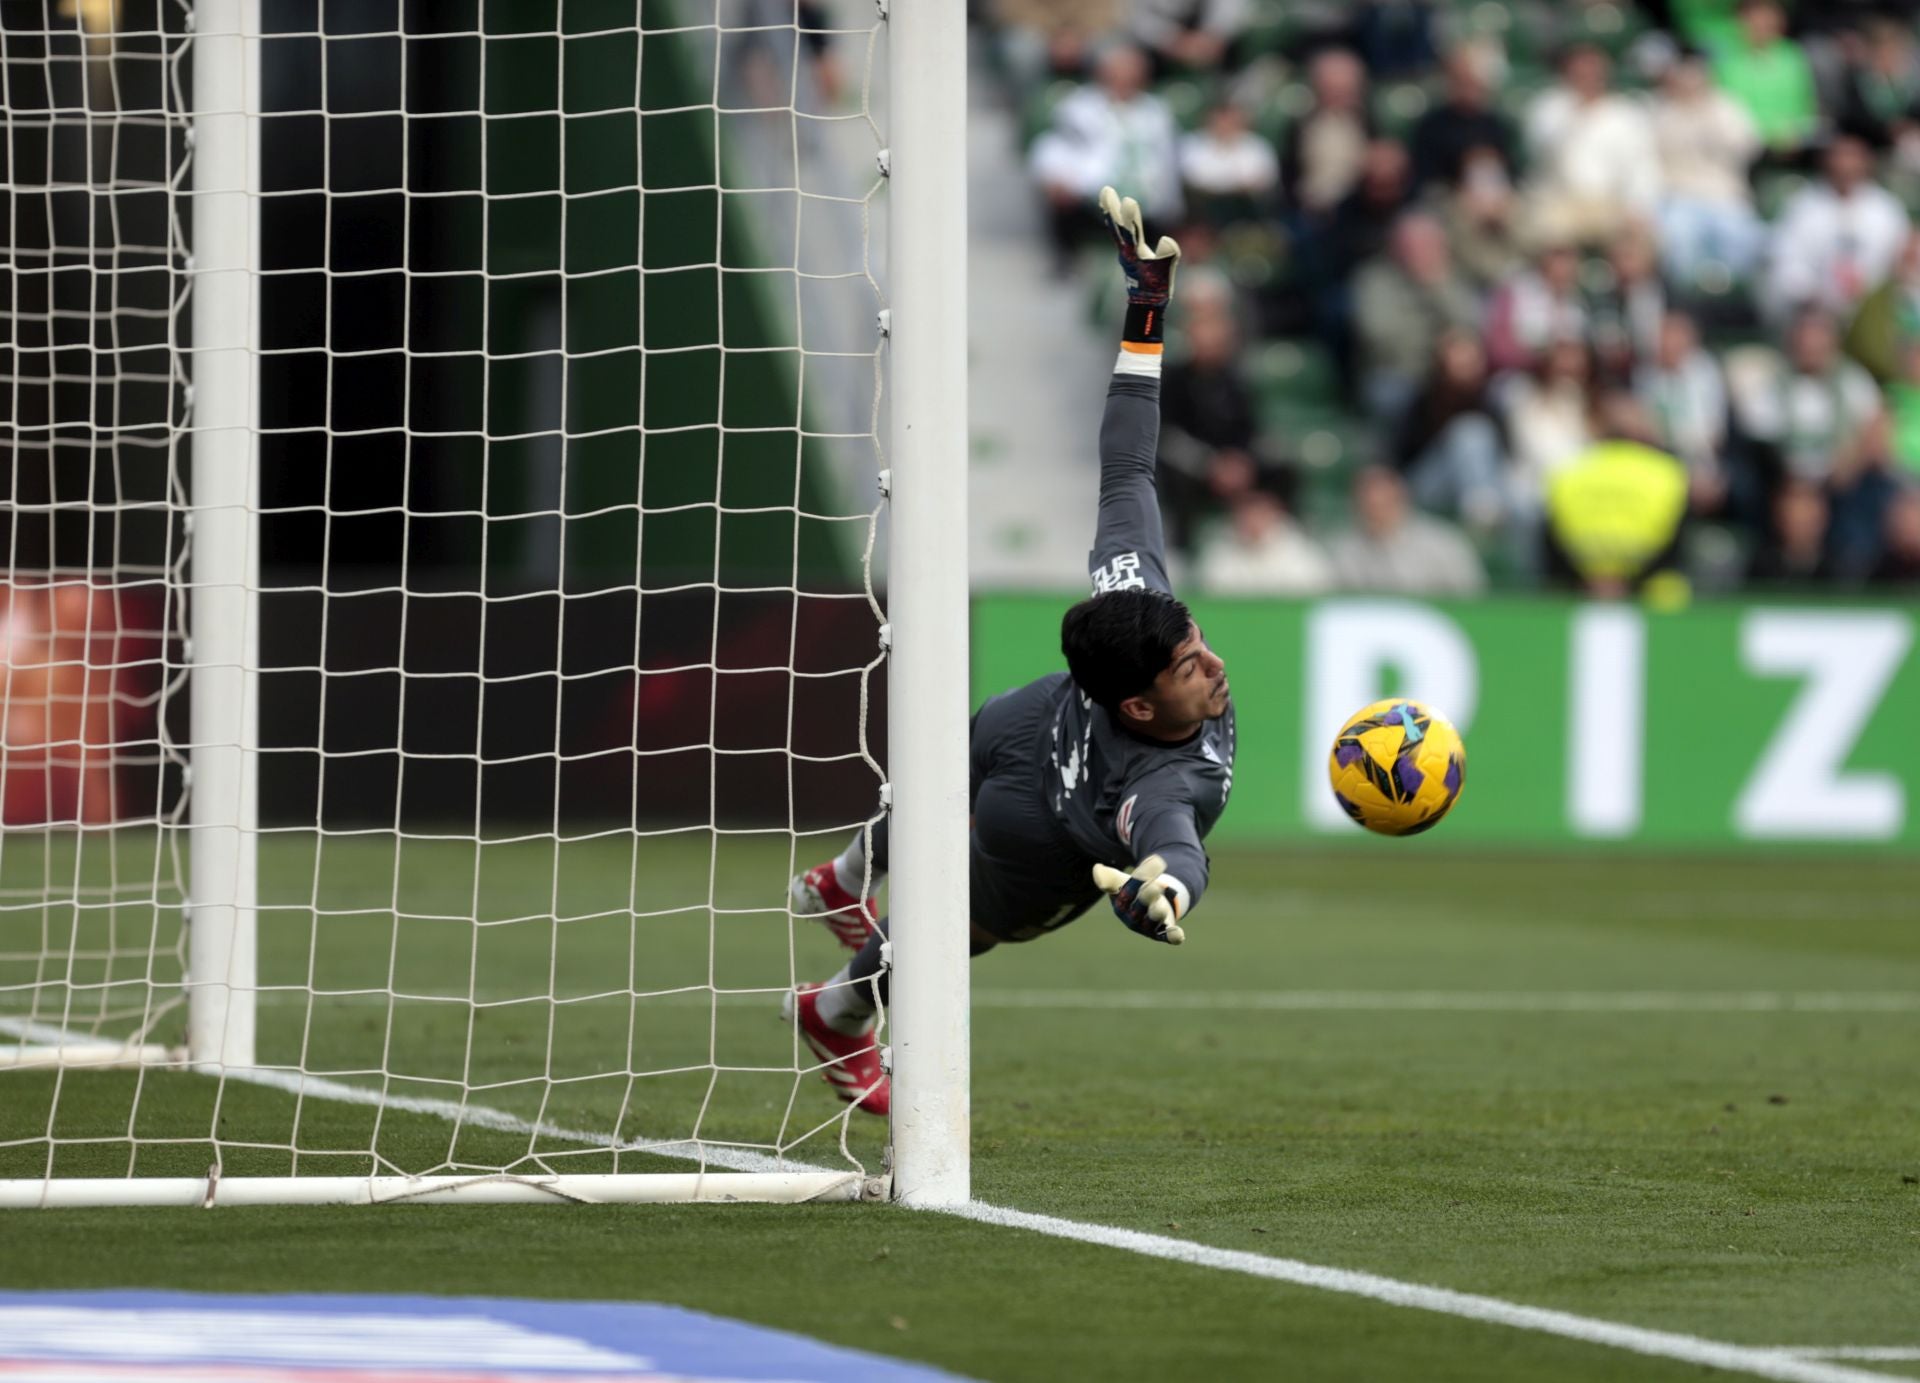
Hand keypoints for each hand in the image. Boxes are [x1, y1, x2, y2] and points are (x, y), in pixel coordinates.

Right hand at [1092, 853, 1186, 944]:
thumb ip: (1110, 877)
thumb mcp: (1120, 883)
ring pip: (1153, 920)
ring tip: (1162, 907)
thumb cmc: (1132, 892)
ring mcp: (1149, 926)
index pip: (1127, 892)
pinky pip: (1168, 937)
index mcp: (1121, 905)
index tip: (1156, 860)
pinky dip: (1172, 937)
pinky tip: (1178, 935)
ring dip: (1157, 914)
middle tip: (1155, 886)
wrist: (1150, 903)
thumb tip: (1097, 869)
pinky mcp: (1164, 932)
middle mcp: (1133, 918)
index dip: (1140, 878)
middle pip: (1139, 908)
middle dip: (1147, 897)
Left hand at [1098, 186, 1180, 306]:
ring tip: (1105, 193)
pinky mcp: (1125, 252)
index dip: (1130, 217)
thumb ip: (1168, 256)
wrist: (1146, 303)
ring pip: (1115, 227)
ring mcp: (1124, 252)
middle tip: (1106, 190)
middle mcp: (1126, 251)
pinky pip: (1118, 232)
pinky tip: (1111, 211)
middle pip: (1118, 227)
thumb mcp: (1166, 273)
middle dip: (1112, 208)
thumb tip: (1166, 240)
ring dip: (1110, 210)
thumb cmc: (1158, 288)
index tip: (1128, 201)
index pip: (1132, 233)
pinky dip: (1114, 219)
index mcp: (1136, 255)